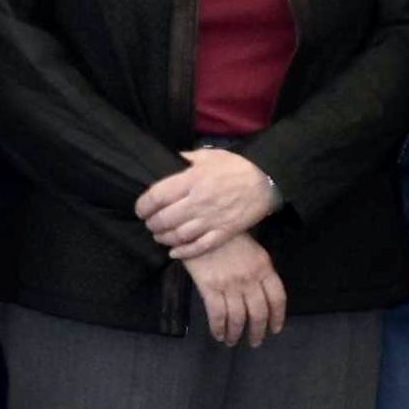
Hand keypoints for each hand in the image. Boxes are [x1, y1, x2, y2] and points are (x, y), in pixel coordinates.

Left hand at [135, 145, 278, 258]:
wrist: (267, 180)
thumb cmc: (236, 166)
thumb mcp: (210, 156)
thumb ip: (187, 159)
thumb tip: (170, 161)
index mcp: (193, 179)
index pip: (158, 196)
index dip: (143, 205)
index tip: (141, 209)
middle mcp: (199, 201)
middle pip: (165, 219)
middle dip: (152, 224)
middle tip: (150, 223)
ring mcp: (212, 219)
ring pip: (178, 236)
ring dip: (164, 238)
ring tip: (160, 236)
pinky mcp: (224, 233)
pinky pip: (199, 247)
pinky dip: (183, 252)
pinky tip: (175, 252)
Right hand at [183, 236, 287, 347]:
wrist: (202, 226)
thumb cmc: (229, 237)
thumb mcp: (253, 250)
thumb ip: (260, 271)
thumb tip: (262, 294)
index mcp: (264, 267)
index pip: (277, 298)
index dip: (278, 317)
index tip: (275, 329)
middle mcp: (250, 279)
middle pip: (258, 313)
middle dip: (257, 331)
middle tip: (254, 341)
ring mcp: (230, 284)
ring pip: (237, 317)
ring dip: (236, 334)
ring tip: (233, 341)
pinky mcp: (210, 287)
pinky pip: (217, 314)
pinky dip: (218, 328)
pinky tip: (218, 334)